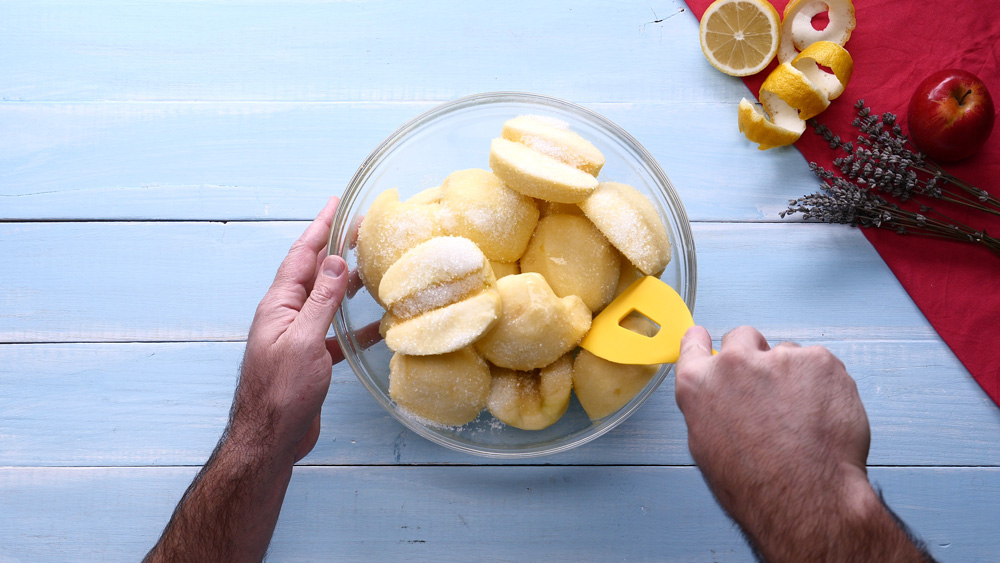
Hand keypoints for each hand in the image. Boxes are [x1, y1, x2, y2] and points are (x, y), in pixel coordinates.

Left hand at [232, 196, 348, 463]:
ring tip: (373, 267)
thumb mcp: (303, 340)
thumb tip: (334, 261)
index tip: (335, 203)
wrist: (269, 440)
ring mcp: (297, 337)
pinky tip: (377, 325)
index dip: (319, 228)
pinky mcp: (310, 359)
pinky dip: (355, 326)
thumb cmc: (281, 392)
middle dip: (336, 248)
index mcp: (279, 305)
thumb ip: (320, 301)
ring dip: (348, 283)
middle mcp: (286, 316)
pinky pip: (335, 332)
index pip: (301, 256)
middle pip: (315, 273)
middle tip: (362, 228)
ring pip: (327, 301)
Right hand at [675, 326, 930, 561]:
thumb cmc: (757, 486)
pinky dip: (826, 385)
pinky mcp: (819, 361)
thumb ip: (711, 408)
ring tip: (804, 419)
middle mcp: (734, 364)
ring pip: (788, 354)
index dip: (703, 342)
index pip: (694, 344)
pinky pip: (821, 365)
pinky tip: (825, 417)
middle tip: (771, 390)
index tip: (708, 340)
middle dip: (755, 356)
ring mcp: (778, 358)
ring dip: (794, 376)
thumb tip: (721, 398)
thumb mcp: (708, 448)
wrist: (807, 497)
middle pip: (743, 337)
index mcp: (699, 386)